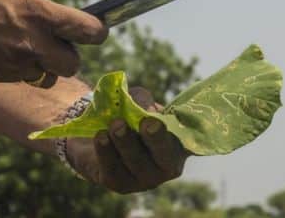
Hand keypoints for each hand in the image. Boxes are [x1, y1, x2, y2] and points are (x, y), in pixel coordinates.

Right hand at [0, 0, 107, 86]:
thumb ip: (36, 7)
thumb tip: (52, 19)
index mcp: (39, 14)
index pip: (89, 31)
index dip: (96, 32)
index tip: (94, 31)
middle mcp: (32, 44)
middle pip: (72, 64)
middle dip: (67, 56)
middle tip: (55, 45)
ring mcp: (14, 66)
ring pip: (46, 77)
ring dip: (42, 66)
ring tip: (24, 49)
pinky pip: (19, 79)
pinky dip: (17, 70)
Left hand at [66, 87, 189, 192]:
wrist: (96, 132)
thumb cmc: (126, 115)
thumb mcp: (136, 101)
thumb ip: (142, 101)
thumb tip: (144, 108)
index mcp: (177, 145)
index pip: (187, 143)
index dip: (178, 135)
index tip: (158, 121)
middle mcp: (165, 167)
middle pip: (165, 158)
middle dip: (155, 140)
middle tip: (146, 123)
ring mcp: (143, 180)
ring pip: (137, 163)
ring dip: (126, 142)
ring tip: (115, 125)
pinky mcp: (119, 184)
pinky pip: (113, 170)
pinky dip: (106, 152)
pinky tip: (100, 137)